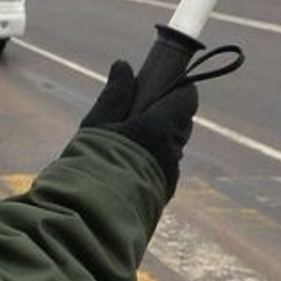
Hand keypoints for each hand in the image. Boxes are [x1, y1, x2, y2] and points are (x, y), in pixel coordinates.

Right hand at [80, 60, 197, 194]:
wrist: (94, 214)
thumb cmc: (94, 162)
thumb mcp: (98, 122)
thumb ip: (115, 94)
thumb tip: (123, 65)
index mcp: (161, 128)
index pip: (186, 98)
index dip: (176, 85)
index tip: (158, 80)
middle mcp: (173, 151)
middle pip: (180, 121)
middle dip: (164, 110)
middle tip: (136, 106)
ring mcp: (171, 174)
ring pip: (172, 145)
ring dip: (157, 135)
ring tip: (126, 137)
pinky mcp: (164, 192)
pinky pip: (164, 165)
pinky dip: (152, 157)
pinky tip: (127, 161)